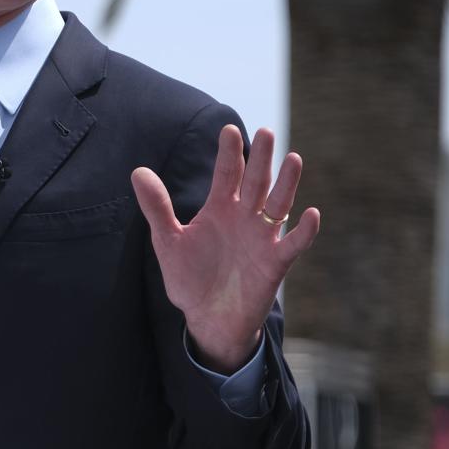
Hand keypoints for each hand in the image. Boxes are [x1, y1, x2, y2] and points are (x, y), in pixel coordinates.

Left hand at [132, 125, 319, 372]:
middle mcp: (244, 217)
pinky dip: (304, 230)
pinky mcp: (275, 263)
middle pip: (255, 182)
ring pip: (278, 204)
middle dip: (260, 158)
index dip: (228, 153)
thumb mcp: (168, 241)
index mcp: (219, 208)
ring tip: (293, 158)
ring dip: (287, 184)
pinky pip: (293, 244)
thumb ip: (157, 208)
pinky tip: (311, 213)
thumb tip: (138, 171)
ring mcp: (262, 238)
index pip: (226, 173)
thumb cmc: (189, 278)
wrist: (207, 319)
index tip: (227, 129)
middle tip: (265, 132)